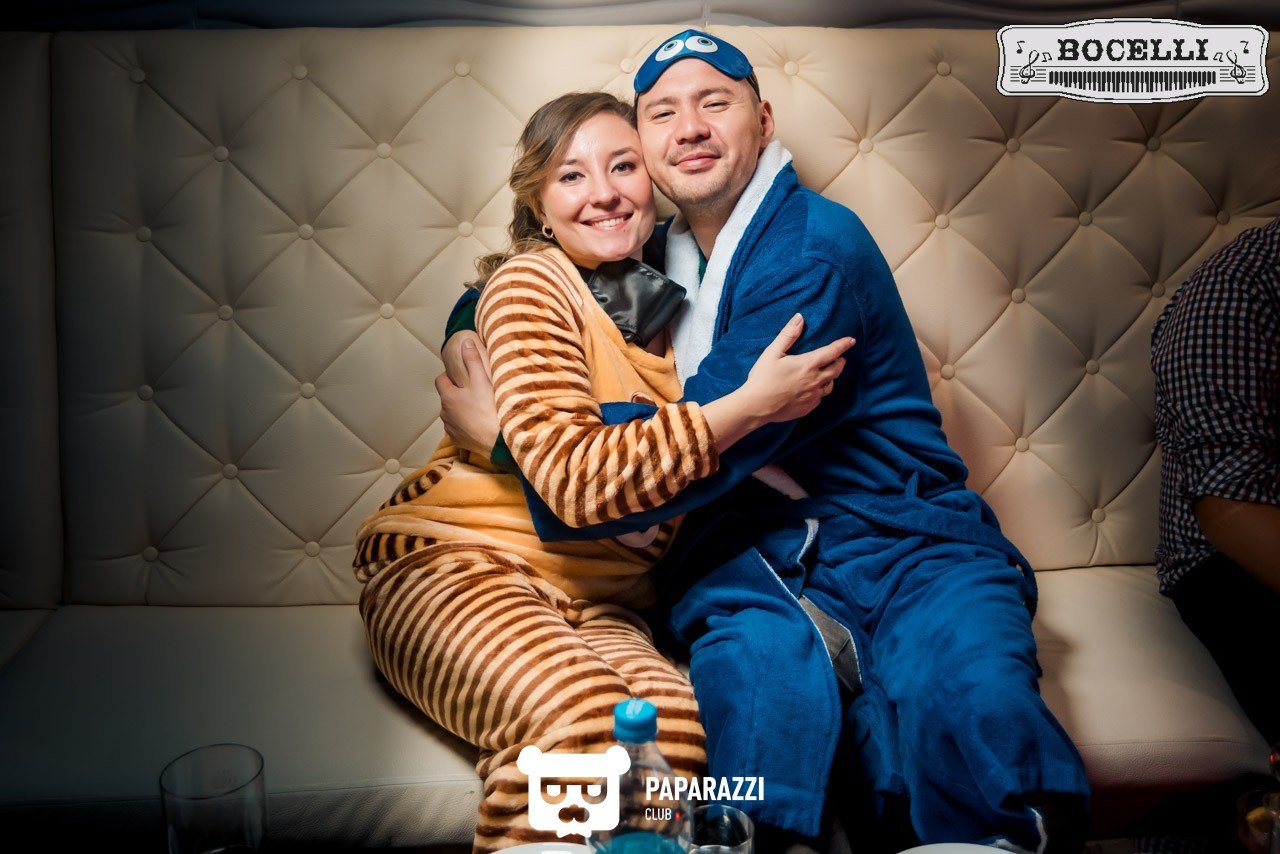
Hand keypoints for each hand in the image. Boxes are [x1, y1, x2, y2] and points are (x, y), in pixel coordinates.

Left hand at [435, 333, 500, 455]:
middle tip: (475, 392)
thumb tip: (465, 342)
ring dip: (461, 410)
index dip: (450, 376)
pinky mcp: (458, 441)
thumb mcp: (482, 380)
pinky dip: (465, 425)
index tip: (462, 377)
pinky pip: (458, 429)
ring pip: (452, 414)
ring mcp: (450, 429)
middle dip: (457, 394)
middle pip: (447, 398)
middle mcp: (445, 413)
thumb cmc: (489, 409)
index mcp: (448, 397)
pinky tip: (479, 424)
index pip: (440, 380)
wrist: (498, 440)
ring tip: (478, 409)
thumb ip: (472, 360)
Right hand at [742, 314, 853, 423]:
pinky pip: (819, 398)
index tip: (851, 341)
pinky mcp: (808, 408)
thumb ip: (788, 334)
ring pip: (830, 385)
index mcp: (807, 364)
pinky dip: (819, 391)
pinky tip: (812, 390)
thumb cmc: (762, 378)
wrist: (756, 406)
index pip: (832, 352)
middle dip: (840, 362)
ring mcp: (813, 396)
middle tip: (840, 358)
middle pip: (836, 370)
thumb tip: (800, 318)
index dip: (843, 345)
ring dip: (831, 378)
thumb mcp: (773, 352)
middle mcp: (814, 380)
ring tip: (827, 374)